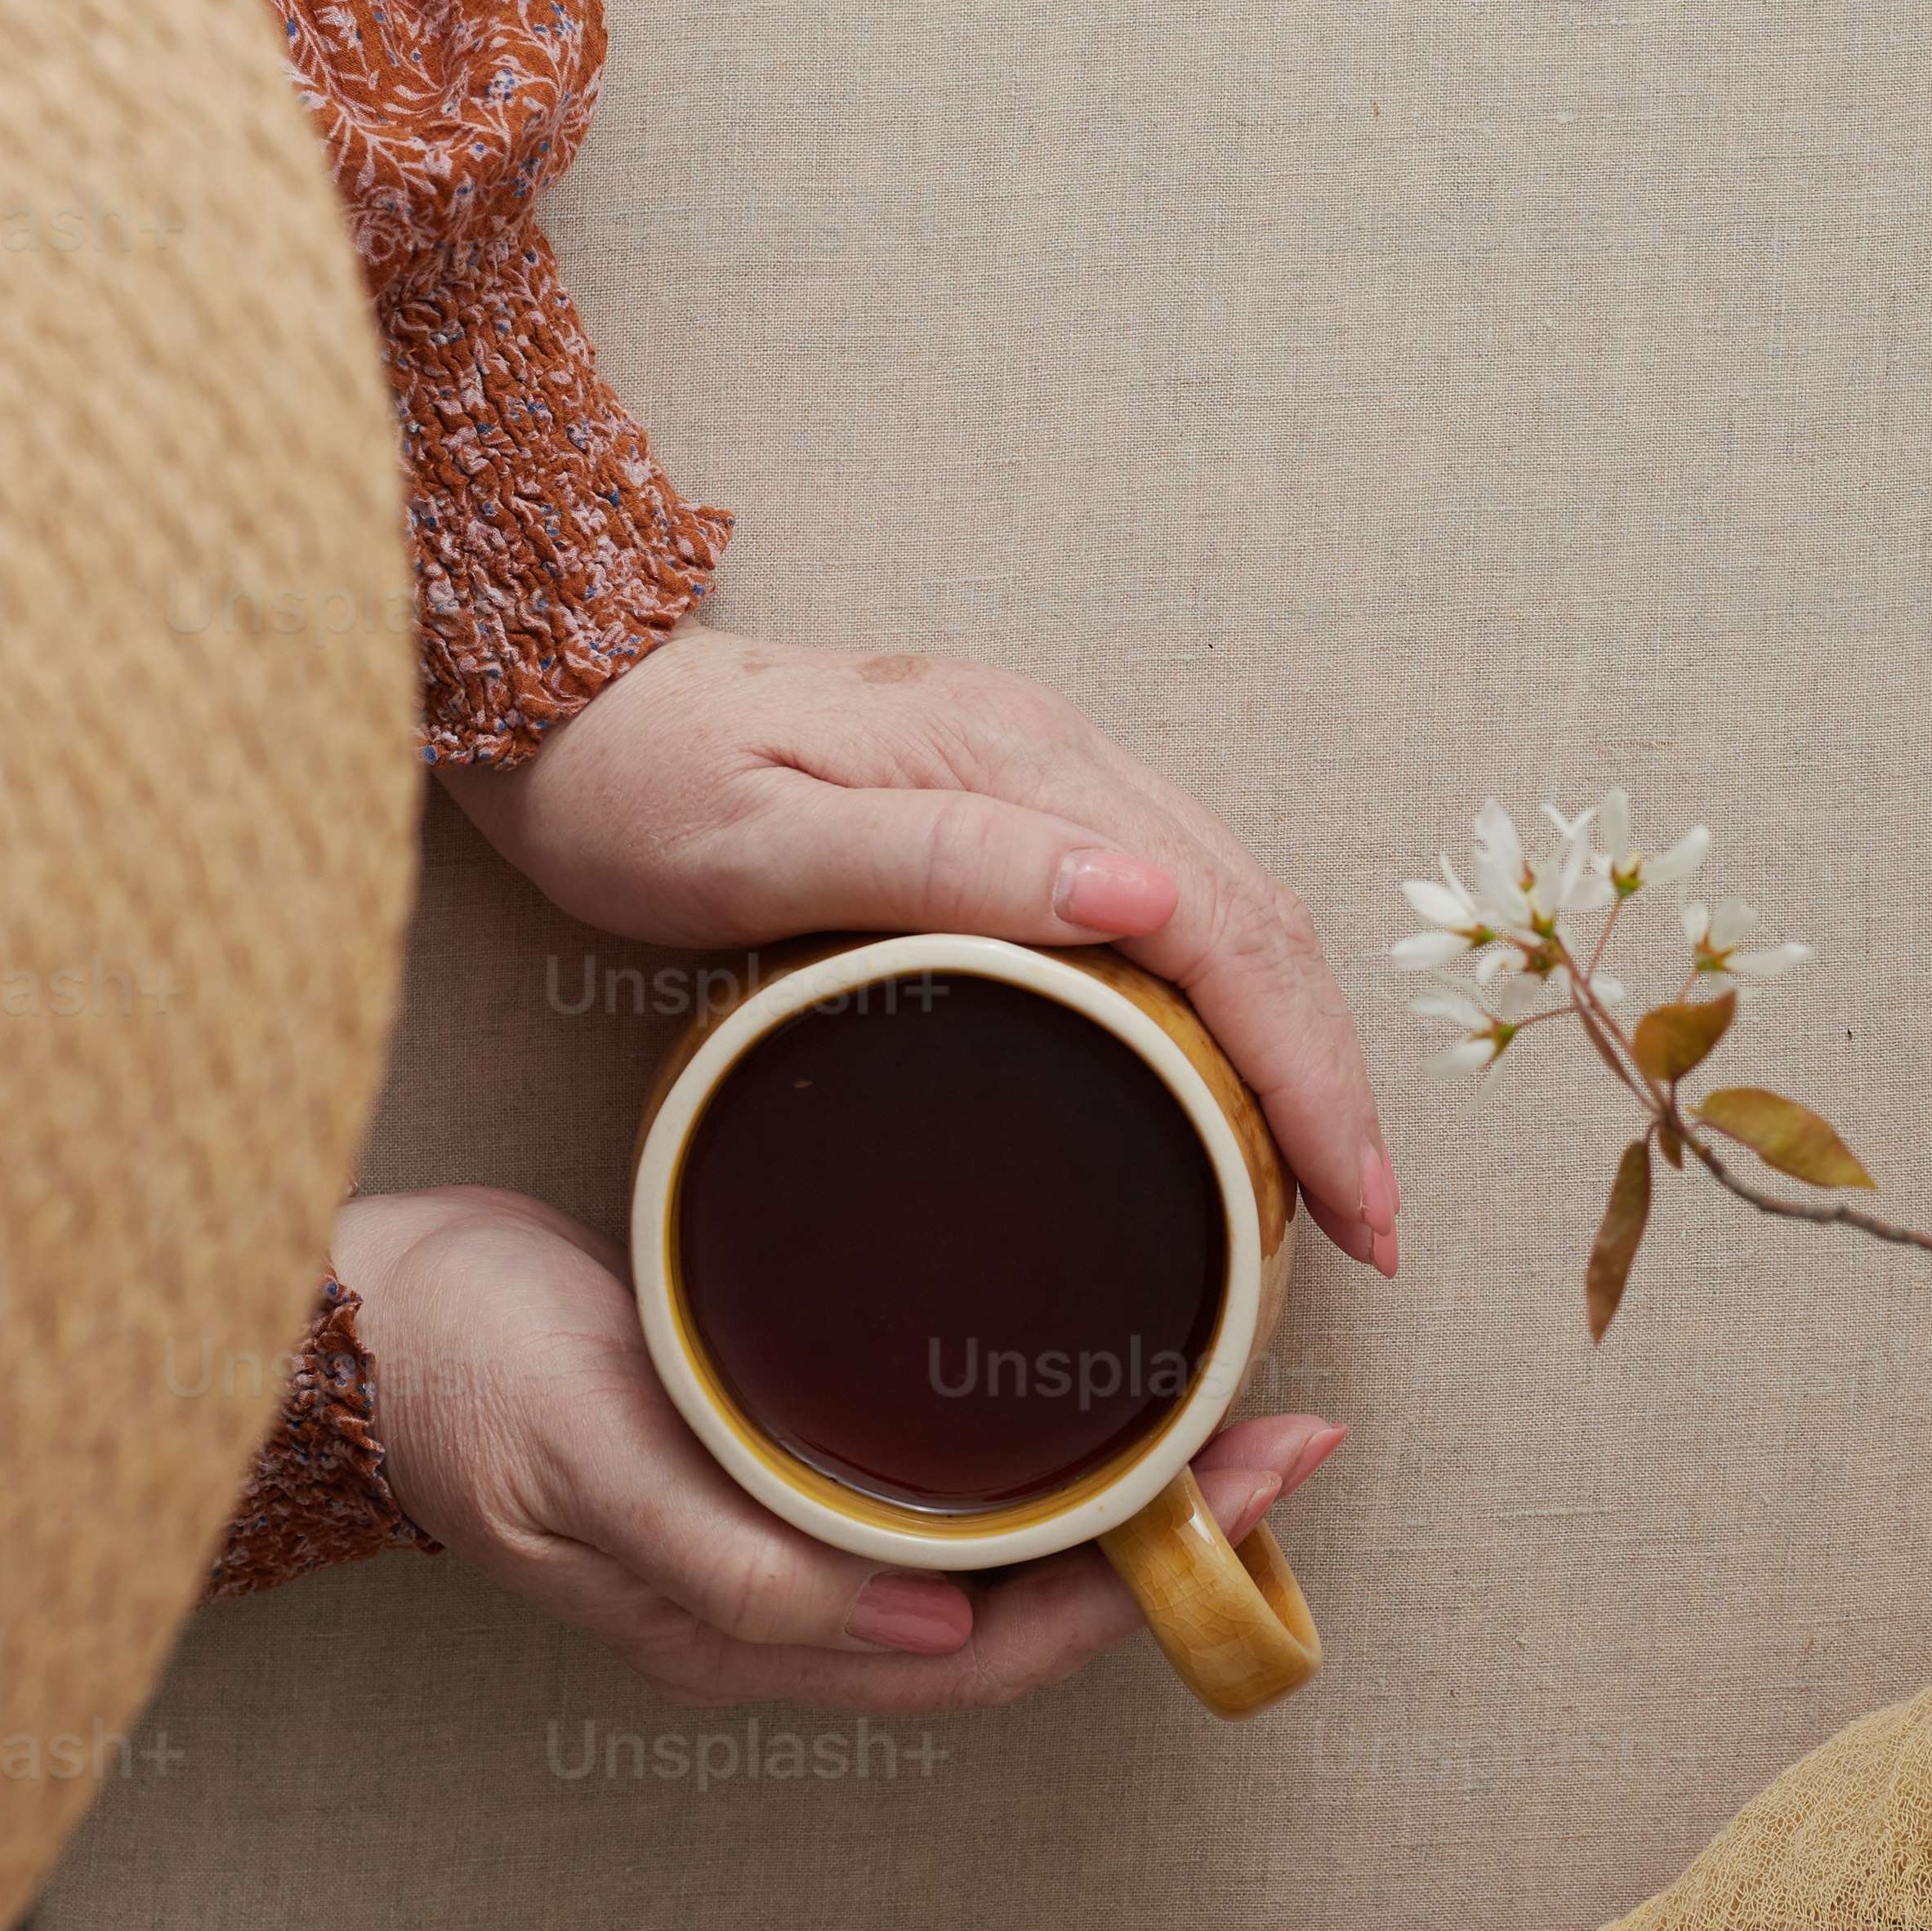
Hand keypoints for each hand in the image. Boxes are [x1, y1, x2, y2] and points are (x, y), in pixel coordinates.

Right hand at [334, 1184, 1343, 1705]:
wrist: (355, 1319)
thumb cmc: (463, 1377)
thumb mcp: (588, 1459)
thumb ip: (738, 1561)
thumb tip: (929, 1635)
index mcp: (754, 1633)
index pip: (1000, 1650)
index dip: (1143, 1586)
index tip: (1264, 1476)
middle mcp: (789, 1607)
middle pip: (1024, 1612)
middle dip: (1170, 1541)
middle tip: (1293, 1433)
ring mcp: (781, 1534)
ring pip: (993, 1555)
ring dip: (1116, 1495)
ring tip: (1228, 1407)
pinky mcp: (771, 1450)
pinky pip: (938, 1486)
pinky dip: (1032, 1445)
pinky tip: (1086, 1374)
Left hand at [440, 626, 1398, 1272]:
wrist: (561, 700)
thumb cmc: (633, 790)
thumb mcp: (757, 843)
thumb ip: (940, 864)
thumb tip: (1139, 900)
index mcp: (1016, 760)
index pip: (1224, 924)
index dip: (1308, 1071)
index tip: (1356, 1204)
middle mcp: (1055, 749)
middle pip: (1258, 914)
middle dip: (1334, 1075)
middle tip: (1369, 1230)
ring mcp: (1038, 767)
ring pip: (1227, 905)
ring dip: (1294, 1041)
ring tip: (1319, 1183)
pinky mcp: (1009, 797)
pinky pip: (1167, 901)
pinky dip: (1228, 1002)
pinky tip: (1221, 1084)